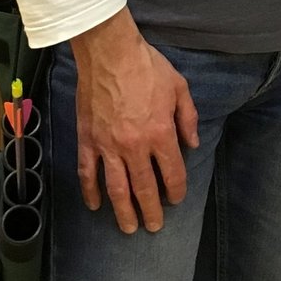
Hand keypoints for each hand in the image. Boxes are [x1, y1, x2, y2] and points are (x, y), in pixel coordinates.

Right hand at [71, 6, 199, 233]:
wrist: (110, 52)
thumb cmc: (147, 67)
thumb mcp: (180, 88)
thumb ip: (188, 118)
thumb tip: (193, 144)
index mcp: (160, 134)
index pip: (172, 173)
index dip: (176, 190)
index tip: (176, 199)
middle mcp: (135, 146)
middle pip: (144, 188)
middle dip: (151, 211)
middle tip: (154, 227)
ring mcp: (108, 146)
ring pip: (116, 188)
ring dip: (124, 211)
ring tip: (129, 228)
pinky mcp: (88, 140)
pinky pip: (88, 173)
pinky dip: (90, 192)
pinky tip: (95, 205)